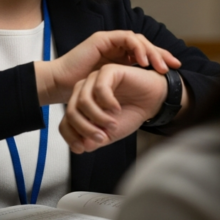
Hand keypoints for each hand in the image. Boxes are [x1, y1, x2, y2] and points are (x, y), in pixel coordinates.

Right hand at [35, 31, 180, 104]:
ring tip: (159, 65)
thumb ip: (127, 88)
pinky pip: (125, 38)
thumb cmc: (84, 93)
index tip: (175, 71)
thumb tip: (148, 96)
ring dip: (151, 51)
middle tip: (173, 66)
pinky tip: (143, 60)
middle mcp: (116, 48)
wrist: (61, 86)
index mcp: (120, 59)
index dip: (161, 60)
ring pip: (138, 40)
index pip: (145, 55)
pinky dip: (136, 48)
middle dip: (161, 54)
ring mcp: (109, 42)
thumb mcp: (113, 91)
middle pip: (145, 46)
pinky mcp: (102, 39)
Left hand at [59, 64, 187, 153]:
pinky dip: (107, 103)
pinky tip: (117, 109)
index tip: (84, 147)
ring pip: (83, 101)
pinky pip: (99, 88)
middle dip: (86, 129)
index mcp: (81, 106)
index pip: (66, 123)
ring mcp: (94, 79)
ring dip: (98, 117)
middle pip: (72, 112)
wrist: (153, 101)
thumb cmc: (132, 113)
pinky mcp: (108, 71)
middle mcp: (84, 91)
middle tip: (102, 137)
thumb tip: (82, 146)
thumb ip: (94, 140)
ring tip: (112, 124)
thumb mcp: (110, 134)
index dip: (72, 137)